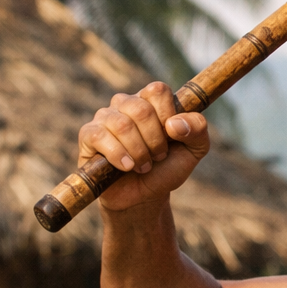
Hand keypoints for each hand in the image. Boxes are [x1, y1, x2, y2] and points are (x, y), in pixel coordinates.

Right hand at [78, 81, 209, 211]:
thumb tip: (175, 124)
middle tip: (158, 157)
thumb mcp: (194, 151)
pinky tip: (127, 167)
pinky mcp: (89, 134)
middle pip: (141, 109)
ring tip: (143, 166)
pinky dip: (119, 156)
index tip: (172, 138)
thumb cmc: (167, 168)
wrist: (144, 196)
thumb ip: (198, 130)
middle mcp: (126, 103)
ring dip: (140, 153)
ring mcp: (105, 117)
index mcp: (151, 101)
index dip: (168, 117)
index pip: (158, 91)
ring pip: (122, 125)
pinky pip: (100, 136)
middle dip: (155, 141)